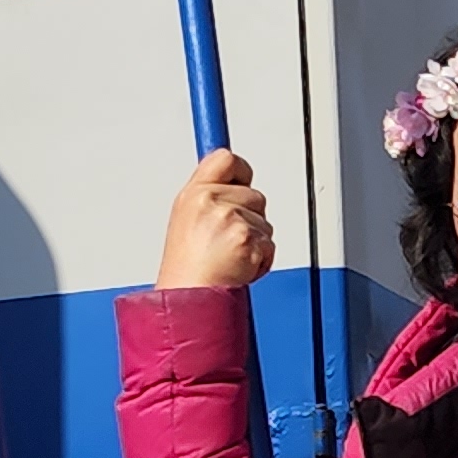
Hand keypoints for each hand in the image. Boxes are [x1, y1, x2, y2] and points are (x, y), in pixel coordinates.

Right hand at [158, 150, 275, 289]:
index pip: (225, 159)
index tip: (243, 180)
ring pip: (265, 222)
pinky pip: (270, 245)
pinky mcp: (246, 238)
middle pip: (256, 195)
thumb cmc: (187, 269)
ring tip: (229, 258)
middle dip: (250, 219)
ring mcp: (228, 218)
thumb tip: (234, 184)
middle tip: (226, 242)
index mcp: (193, 194)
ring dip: (255, 242)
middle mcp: (209, 201)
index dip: (241, 171)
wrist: (188, 298)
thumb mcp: (187, 221)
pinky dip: (261, 261)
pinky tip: (238, 269)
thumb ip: (210, 198)